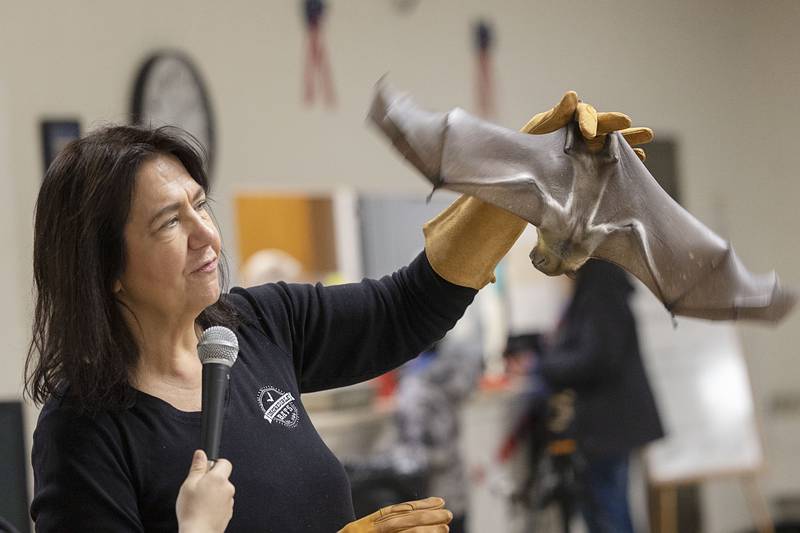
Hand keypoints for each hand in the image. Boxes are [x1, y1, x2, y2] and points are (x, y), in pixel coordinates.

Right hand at [176, 450, 234, 532]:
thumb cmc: (192, 511)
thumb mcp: (188, 484)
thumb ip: (197, 467)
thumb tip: (201, 454)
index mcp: (219, 478)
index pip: (224, 462)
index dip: (214, 464)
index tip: (205, 469)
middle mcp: (228, 488)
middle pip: (222, 477)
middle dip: (211, 480)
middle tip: (197, 488)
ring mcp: (229, 501)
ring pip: (222, 491)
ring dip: (213, 493)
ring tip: (199, 502)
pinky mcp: (228, 513)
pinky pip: (222, 503)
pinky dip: (215, 504)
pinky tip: (204, 510)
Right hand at [338, 497, 452, 532]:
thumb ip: (376, 531)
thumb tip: (407, 528)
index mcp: (359, 527)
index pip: (393, 512)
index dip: (417, 506)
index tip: (438, 501)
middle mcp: (361, 532)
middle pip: (399, 520)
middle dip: (426, 516)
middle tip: (448, 514)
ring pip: (399, 532)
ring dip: (424, 531)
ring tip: (445, 528)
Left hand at [521, 91, 653, 160]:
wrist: (524, 171)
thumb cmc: (528, 147)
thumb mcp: (538, 131)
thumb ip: (556, 115)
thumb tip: (573, 95)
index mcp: (570, 119)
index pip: (584, 115)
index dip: (589, 121)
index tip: (590, 134)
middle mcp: (582, 130)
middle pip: (603, 124)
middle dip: (616, 123)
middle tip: (627, 122)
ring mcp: (589, 147)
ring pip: (613, 140)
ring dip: (630, 138)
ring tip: (647, 135)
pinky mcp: (593, 164)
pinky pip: (612, 159)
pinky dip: (626, 157)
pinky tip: (639, 157)